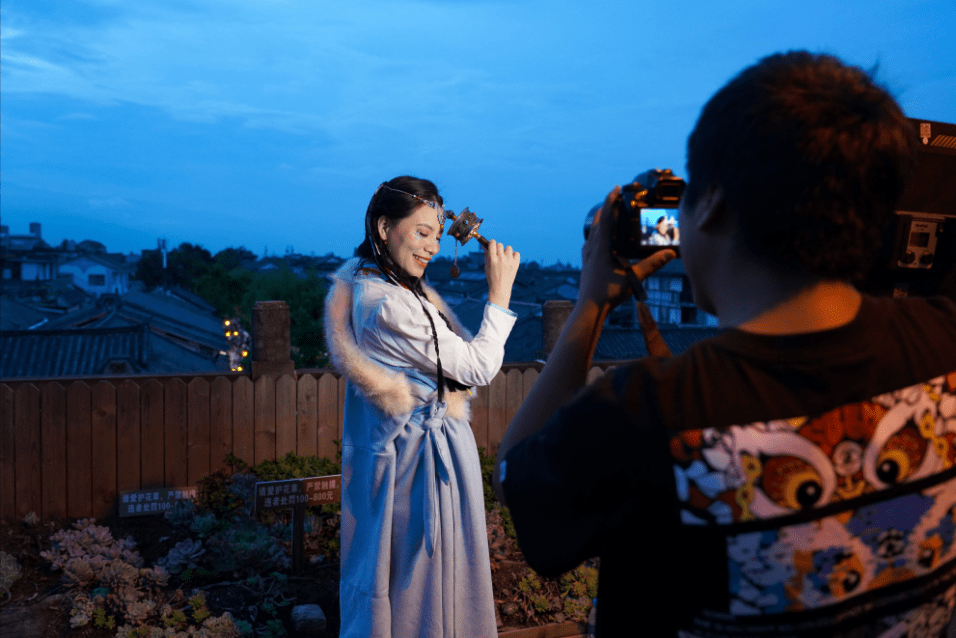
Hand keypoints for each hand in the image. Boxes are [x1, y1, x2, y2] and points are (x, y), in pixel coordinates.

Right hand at [484, 239, 519, 308]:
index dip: (492, 243)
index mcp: (492, 259)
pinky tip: (510, 261)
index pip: (493, 243)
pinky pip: (516, 253)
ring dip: (506, 252)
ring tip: (505, 259)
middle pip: (500, 245)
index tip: (492, 245)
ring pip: (508, 248)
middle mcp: (501, 259)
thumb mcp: (486, 266)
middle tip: (498, 254)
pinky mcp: (516, 264)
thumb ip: (486, 255)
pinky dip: (514, 256)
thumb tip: (484, 246)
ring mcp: (509, 261)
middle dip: (498, 248)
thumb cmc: (492, 277)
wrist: (500, 288)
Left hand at [580, 186, 675, 309]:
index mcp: (602, 246)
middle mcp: (592, 248)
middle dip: (606, 208)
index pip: (606, 217)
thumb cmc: (608, 293)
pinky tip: (598, 241)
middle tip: (615, 199)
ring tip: (608, 215)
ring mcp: (587, 255)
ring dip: (600, 220)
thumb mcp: (633, 277)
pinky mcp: (586, 263)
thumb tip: (670, 254)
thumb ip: (652, 264)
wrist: (590, 308)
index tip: (616, 188)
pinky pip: (589, 243)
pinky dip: (595, 236)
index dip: (611, 200)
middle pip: (598, 221)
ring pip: (592, 231)